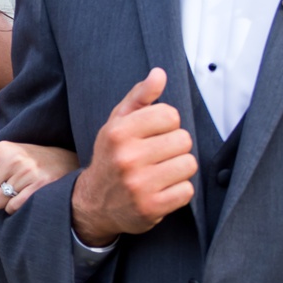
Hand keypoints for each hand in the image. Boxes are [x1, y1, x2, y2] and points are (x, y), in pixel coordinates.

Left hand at [0, 141, 78, 212]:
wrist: (65, 161)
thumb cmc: (27, 161)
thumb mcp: (0, 159)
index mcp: (0, 150)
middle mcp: (12, 159)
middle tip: (2, 191)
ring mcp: (27, 172)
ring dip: (3, 204)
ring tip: (15, 193)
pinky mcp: (39, 187)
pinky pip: (13, 208)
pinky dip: (15, 208)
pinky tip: (24, 198)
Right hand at [69, 68, 196, 247]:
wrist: (94, 203)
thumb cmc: (112, 157)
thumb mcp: (118, 123)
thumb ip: (139, 96)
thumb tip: (159, 74)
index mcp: (119, 132)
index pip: (170, 115)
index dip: (167, 124)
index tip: (155, 134)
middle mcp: (127, 158)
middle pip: (183, 139)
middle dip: (175, 146)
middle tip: (158, 155)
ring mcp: (139, 185)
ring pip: (188, 164)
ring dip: (179, 169)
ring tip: (161, 172)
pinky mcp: (151, 208)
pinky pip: (186, 191)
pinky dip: (178, 191)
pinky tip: (161, 190)